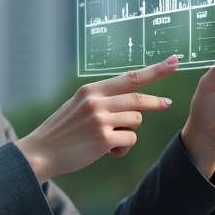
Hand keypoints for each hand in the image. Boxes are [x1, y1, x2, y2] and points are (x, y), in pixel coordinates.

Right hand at [16, 57, 178, 181]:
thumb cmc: (63, 130)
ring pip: (135, 121)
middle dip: (157, 102)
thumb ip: (102, 99)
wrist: (41, 152)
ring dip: (128, 131)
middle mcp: (96, 101)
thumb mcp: (78, 105)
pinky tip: (107, 151)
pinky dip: (122, 148)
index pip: (130, 77)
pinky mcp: (103, 140)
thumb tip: (133, 101)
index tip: (174, 62)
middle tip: (168, 103)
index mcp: (91, 90)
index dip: (155, 70)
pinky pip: (129, 140)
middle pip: (139, 99)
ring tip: (109, 139)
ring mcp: (100, 120)